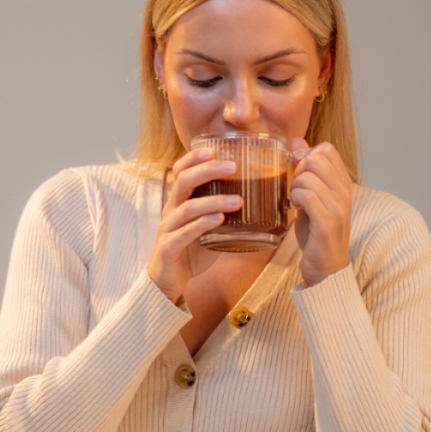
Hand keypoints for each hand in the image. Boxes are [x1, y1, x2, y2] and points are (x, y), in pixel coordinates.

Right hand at [147, 148, 242, 302]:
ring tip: (238, 200)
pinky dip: (202, 224)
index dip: (193, 158)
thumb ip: (226, 215)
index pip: (180, 172)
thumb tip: (263, 204)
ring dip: (214, 200)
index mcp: (179, 202)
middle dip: (208, 171)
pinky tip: (219, 220)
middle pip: (183, 182)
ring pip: (187, 208)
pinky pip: (184, 233)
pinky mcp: (169, 248)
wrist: (168, 282)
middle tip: (233, 166)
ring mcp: (167, 229)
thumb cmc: (191, 251)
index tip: (213, 149)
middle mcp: (170, 211)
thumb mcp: (209, 229)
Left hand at [290, 138, 352, 286]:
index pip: (327, 148)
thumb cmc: (316, 233)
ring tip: (295, 202)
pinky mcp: (328, 222)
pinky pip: (306, 196)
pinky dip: (295, 200)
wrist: (325, 269)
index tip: (299, 174)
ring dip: (293, 188)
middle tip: (296, 190)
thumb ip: (306, 170)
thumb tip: (297, 141)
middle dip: (298, 170)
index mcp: (342, 183)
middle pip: (316, 157)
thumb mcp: (311, 197)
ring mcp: (338, 207)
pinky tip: (295, 209)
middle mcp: (344, 192)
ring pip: (308, 176)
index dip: (306, 156)